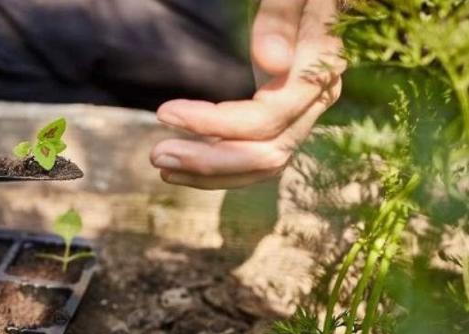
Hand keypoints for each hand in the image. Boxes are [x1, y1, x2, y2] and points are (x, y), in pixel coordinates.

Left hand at [150, 0, 345, 189]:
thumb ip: (281, 17)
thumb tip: (273, 62)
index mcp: (319, 67)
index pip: (268, 116)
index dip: (215, 124)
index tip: (164, 113)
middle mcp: (318, 99)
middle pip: (268, 152)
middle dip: (209, 161)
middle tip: (157, 155)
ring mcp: (305, 113)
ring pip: (264, 164)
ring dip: (212, 174)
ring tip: (164, 169)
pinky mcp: (288, 119)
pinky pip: (259, 156)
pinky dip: (224, 169)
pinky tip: (185, 168)